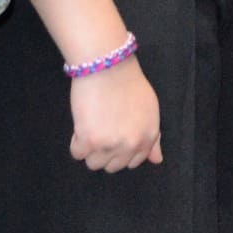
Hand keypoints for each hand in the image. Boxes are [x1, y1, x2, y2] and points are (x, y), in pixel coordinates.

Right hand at [68, 56, 162, 171]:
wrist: (108, 65)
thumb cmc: (128, 82)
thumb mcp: (150, 109)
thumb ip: (153, 137)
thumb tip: (156, 160)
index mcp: (148, 137)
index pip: (134, 162)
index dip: (121, 150)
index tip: (113, 137)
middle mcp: (131, 144)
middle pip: (112, 166)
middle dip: (105, 151)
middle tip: (101, 129)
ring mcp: (110, 144)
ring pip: (94, 164)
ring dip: (90, 149)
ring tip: (91, 126)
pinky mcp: (89, 140)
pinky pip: (77, 154)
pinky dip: (76, 142)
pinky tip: (82, 124)